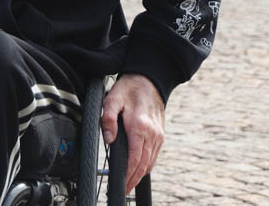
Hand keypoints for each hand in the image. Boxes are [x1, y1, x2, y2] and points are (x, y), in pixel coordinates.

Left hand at [99, 73, 164, 190]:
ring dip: (140, 175)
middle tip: (123, 189)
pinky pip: (154, 155)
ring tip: (129, 183)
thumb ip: (108, 119)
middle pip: (144, 165)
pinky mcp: (160, 135)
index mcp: (139, 126)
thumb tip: (108, 139)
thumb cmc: (130, 88)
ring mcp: (158, 135)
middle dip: (133, 180)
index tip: (121, 184)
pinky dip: (147, 165)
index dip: (128, 175)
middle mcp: (152, 133)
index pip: (135, 158)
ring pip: (150, 162)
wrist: (150, 79)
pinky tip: (139, 169)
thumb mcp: (113, 99)